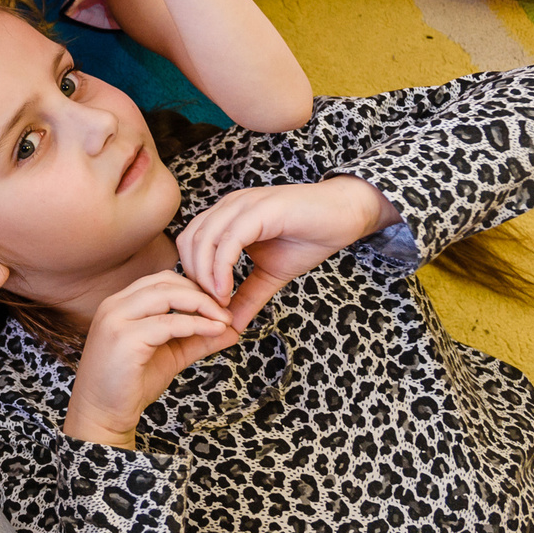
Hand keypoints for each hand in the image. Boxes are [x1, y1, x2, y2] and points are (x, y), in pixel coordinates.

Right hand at [64, 271, 238, 448]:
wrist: (102, 415)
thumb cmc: (130, 385)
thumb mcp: (171, 355)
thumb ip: (197, 339)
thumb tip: (232, 329)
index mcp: (121, 304)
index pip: (163, 279)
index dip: (195, 287)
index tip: (220, 305)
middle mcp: (114, 305)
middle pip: (166, 282)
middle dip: (202, 293)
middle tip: (227, 312)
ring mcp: (116, 320)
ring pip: (167, 295)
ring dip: (202, 305)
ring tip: (224, 321)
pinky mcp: (123, 339)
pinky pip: (167, 323)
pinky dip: (196, 324)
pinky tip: (214, 331)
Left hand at [176, 177, 393, 329]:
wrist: (345, 214)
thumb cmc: (310, 237)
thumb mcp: (271, 274)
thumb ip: (248, 296)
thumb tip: (231, 326)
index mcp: (226, 217)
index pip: (189, 244)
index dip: (190, 277)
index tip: (204, 307)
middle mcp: (228, 207)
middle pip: (188, 242)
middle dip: (192, 279)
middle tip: (207, 308)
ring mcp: (242, 205)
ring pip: (203, 240)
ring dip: (204, 276)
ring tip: (217, 303)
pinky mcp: (259, 209)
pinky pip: (228, 240)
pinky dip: (221, 268)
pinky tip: (225, 291)